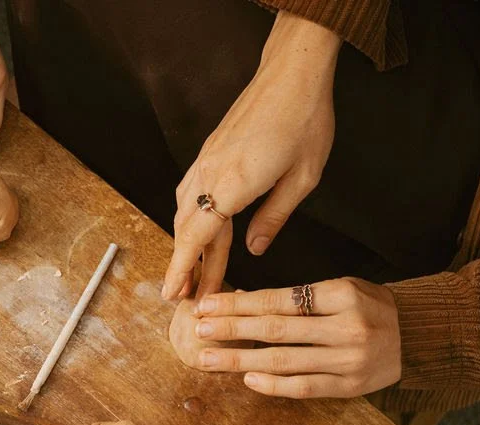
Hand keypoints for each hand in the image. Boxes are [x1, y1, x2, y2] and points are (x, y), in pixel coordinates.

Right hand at [162, 11, 340, 300]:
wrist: (293, 73)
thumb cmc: (305, 121)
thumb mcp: (303, 178)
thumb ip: (274, 217)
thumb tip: (254, 249)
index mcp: (234, 184)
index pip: (198, 236)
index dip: (184, 268)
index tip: (174, 294)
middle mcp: (211, 173)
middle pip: (187, 228)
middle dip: (183, 265)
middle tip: (184, 296)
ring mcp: (206, 160)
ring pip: (185, 211)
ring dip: (185, 243)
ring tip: (191, 270)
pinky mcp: (209, 152)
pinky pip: (190, 193)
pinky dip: (190, 218)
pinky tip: (198, 231)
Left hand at [191, 278, 401, 397]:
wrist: (418, 336)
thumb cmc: (370, 306)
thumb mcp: (340, 289)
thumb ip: (296, 297)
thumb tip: (241, 302)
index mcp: (343, 295)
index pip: (280, 300)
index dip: (239, 304)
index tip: (207, 305)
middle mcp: (346, 328)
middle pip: (277, 330)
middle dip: (232, 330)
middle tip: (198, 329)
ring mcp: (348, 360)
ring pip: (284, 361)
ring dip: (241, 360)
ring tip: (209, 358)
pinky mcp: (349, 387)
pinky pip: (304, 388)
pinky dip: (273, 385)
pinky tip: (247, 378)